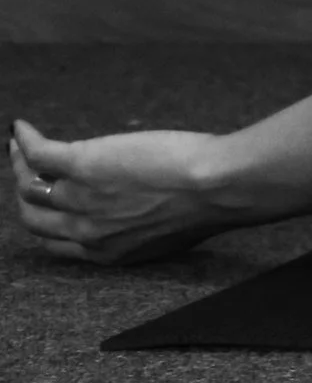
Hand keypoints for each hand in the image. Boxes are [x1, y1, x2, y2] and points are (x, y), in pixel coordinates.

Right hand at [12, 120, 249, 264]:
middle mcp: (86, 231)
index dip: (47, 221)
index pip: (58, 242)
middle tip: (28, 175)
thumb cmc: (211, 204)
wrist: (218, 187)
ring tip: (22, 149)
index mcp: (108, 252)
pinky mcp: (83, 164)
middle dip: (27, 196)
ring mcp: (80, 197)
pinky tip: (23, 130)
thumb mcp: (168, 230)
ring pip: (31, 184)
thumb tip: (143, 207)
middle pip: (34, 217)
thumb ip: (143, 226)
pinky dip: (26, 141)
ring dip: (21, 165)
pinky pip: (40, 153)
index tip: (45, 204)